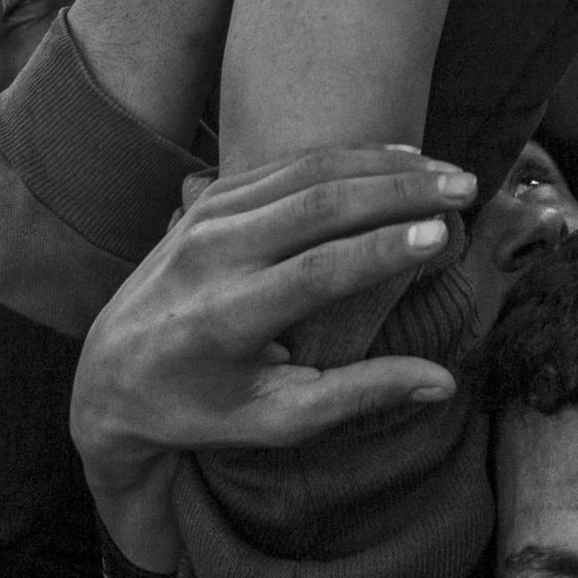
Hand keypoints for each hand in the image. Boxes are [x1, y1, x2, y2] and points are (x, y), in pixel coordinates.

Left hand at [71, 147, 473, 569]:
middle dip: (400, 191)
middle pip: (316, 204)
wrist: (111, 371)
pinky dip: (350, 158)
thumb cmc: (205, 407)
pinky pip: (287, 163)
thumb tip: (444, 383)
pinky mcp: (209, 195)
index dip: (381, 251)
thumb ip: (359, 394)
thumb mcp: (277, 419)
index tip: (442, 235)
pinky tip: (403, 159)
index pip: (314, 272)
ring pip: (307, 172)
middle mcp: (210, 255)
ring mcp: (205, 216)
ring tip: (449, 173)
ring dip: (385, 166)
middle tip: (467, 188)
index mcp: (223, 318)